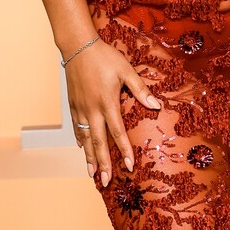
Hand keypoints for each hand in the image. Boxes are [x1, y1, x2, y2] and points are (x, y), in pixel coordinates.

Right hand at [65, 39, 160, 184]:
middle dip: (103, 163)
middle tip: (106, 182)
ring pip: (85, 139)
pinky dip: (80, 141)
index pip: (117, 132)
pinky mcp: (73, 105)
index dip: (123, 151)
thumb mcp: (126, 70)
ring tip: (92, 174)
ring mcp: (80, 109)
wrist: (77, 47)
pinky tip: (82, 150)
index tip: (129, 166)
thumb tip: (156, 106)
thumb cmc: (104, 57)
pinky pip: (77, 128)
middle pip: (98, 142)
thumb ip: (140, 90)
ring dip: (89, 158)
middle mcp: (92, 110)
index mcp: (107, 103)